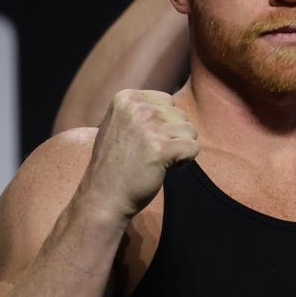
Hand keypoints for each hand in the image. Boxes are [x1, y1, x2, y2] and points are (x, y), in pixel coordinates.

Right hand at [77, 90, 198, 221]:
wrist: (102, 198)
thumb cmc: (115, 164)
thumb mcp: (120, 125)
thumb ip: (143, 111)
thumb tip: (172, 104)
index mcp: (126, 98)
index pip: (168, 101)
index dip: (163, 124)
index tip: (144, 140)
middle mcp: (137, 108)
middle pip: (181, 115)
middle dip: (172, 136)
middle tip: (148, 153)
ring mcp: (148, 128)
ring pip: (190, 131)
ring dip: (178, 149)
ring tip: (154, 160)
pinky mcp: (161, 148)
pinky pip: (193, 148)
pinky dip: (184, 162)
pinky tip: (162, 168)